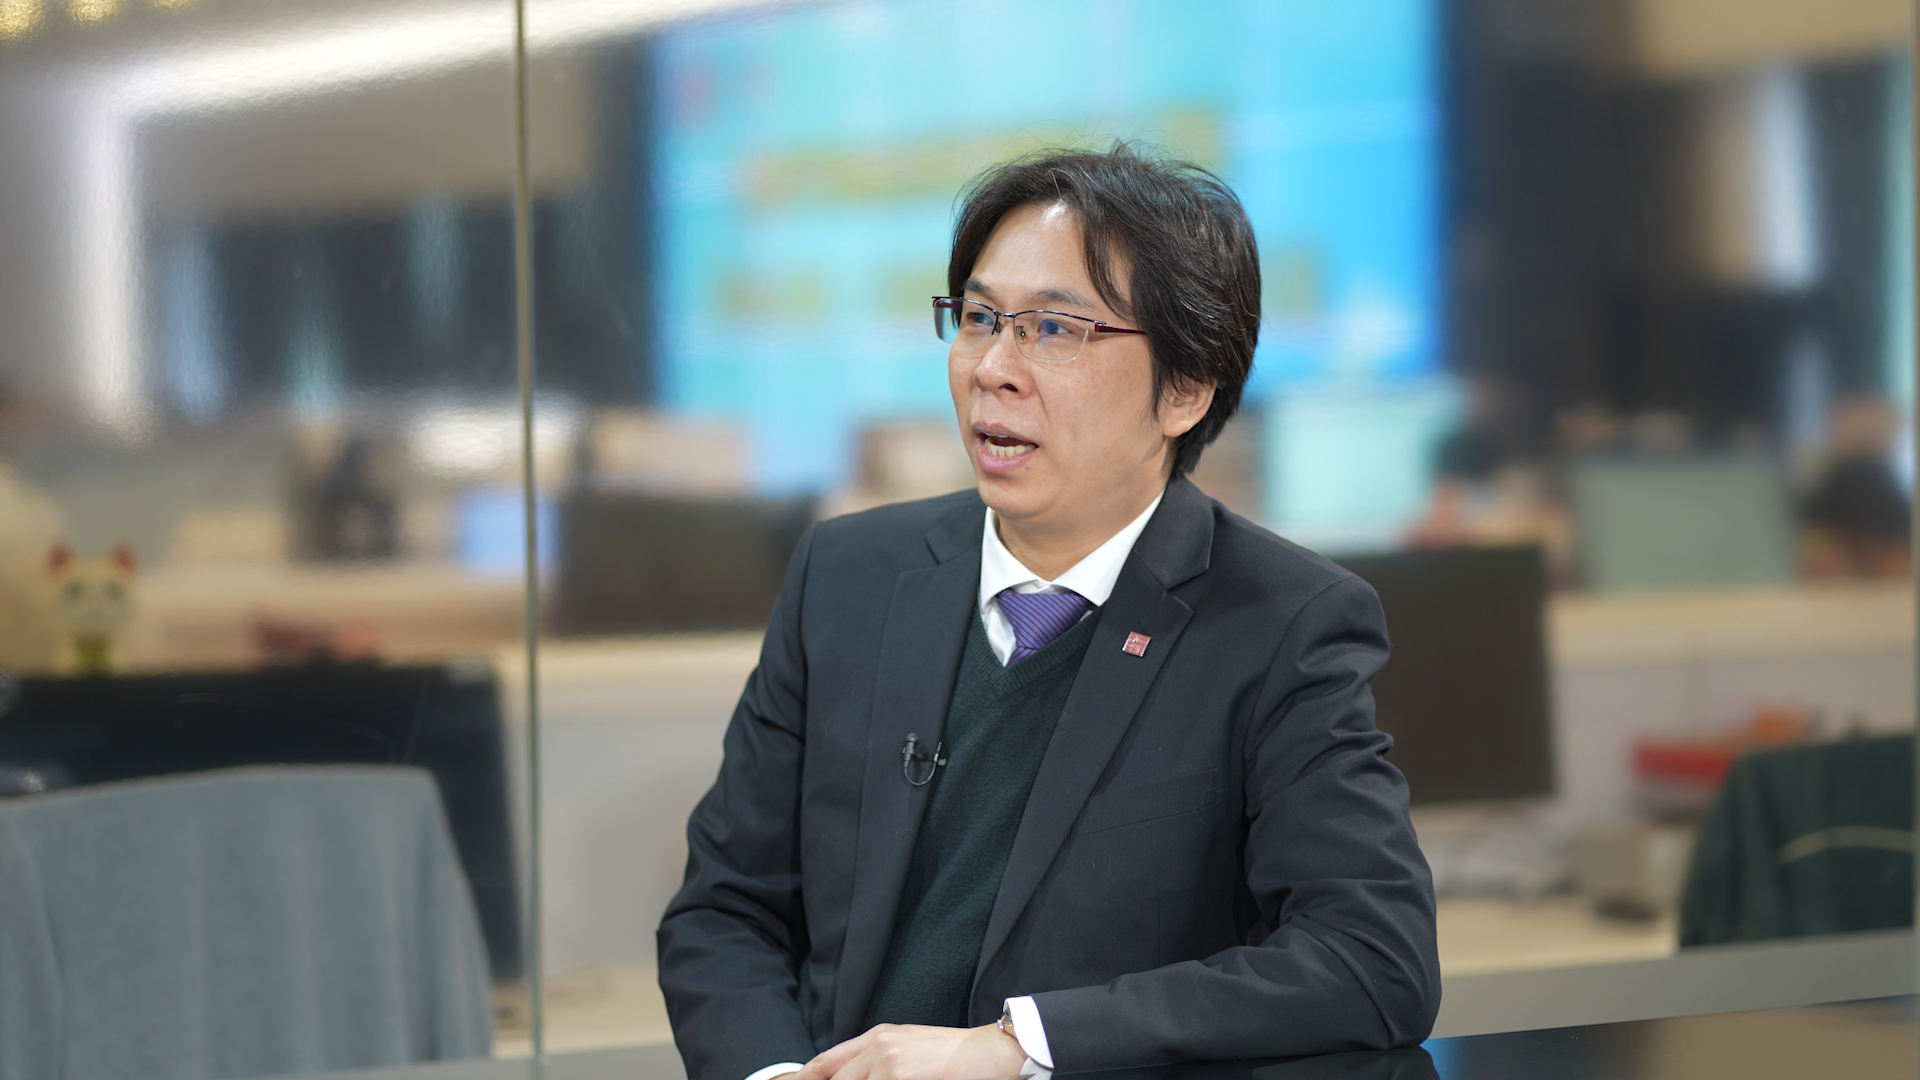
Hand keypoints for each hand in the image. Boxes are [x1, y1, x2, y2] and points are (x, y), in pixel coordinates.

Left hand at [792, 1022, 1026, 1079]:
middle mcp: (877, 1046)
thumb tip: (856, 1076)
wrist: (991, 1052)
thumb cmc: (954, 1056)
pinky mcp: (898, 1075)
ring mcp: (887, 1062)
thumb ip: (877, 1061)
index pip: (828, 1061)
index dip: (807, 1077)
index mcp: (878, 1037)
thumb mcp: (910, 1048)